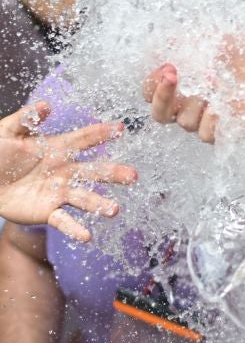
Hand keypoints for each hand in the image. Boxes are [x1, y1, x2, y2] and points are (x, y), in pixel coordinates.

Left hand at [0, 102, 137, 240]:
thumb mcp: (7, 131)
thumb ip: (26, 118)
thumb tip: (47, 106)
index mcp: (56, 149)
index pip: (83, 139)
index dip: (101, 133)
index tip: (120, 130)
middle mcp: (63, 172)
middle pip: (93, 172)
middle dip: (113, 174)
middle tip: (133, 175)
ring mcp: (58, 193)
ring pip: (83, 198)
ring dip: (99, 204)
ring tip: (114, 210)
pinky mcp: (48, 212)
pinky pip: (64, 221)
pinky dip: (75, 229)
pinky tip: (86, 236)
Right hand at [143, 38, 244, 143]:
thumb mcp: (210, 36)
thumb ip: (182, 42)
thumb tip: (158, 43)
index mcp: (185, 86)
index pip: (150, 96)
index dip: (150, 86)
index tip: (162, 67)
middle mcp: (196, 105)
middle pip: (164, 115)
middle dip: (166, 94)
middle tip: (174, 71)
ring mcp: (215, 119)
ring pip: (189, 125)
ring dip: (192, 105)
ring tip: (208, 82)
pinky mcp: (235, 129)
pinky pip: (213, 135)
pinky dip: (213, 118)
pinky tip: (220, 102)